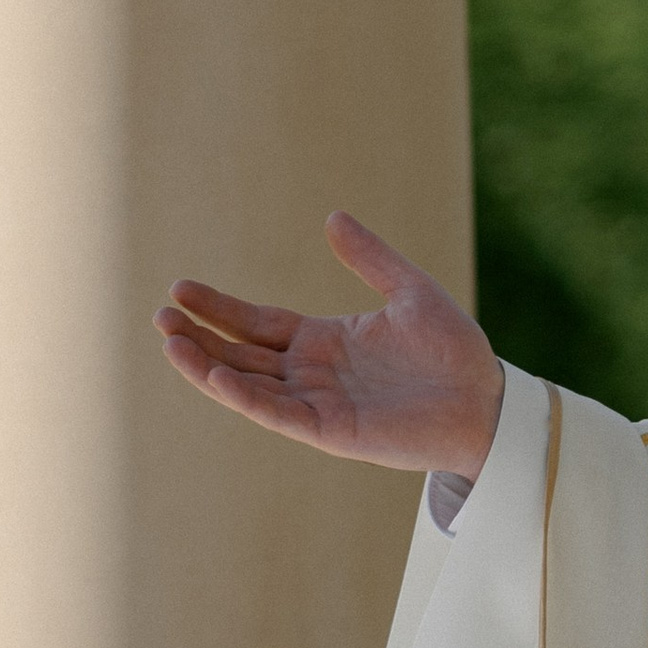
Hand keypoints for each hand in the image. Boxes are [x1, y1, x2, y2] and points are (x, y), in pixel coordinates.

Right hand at [155, 211, 504, 481]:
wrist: (487, 400)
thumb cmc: (454, 350)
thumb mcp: (410, 291)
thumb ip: (370, 258)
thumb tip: (332, 217)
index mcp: (326, 341)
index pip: (258, 323)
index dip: (220, 308)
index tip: (180, 289)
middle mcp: (314, 373)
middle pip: (242, 353)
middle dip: (200, 336)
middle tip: (160, 315)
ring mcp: (319, 404)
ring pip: (249, 385)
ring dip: (208, 366)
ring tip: (171, 343)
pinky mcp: (332, 431)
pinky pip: (279, 413)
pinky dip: (245, 396)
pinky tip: (217, 374)